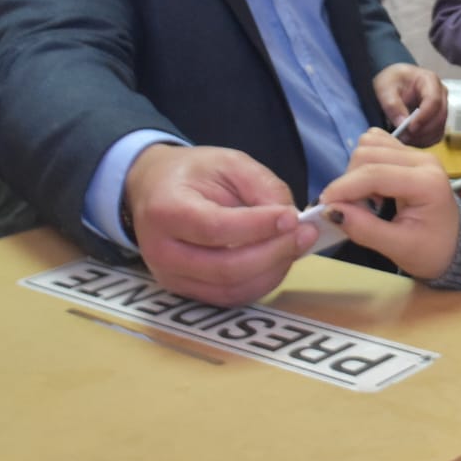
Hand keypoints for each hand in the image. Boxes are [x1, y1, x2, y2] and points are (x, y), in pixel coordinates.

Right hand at [123, 144, 310, 305]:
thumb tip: (290, 219)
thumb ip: (262, 185)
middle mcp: (162, 251)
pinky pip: (230, 297)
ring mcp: (171, 277)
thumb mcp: (229, 162)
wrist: (155, 190)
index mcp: (166, 210)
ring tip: (297, 245)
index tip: (292, 217)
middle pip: (225, 268)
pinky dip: (261, 282)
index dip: (258, 227)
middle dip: (274, 253)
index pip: (215, 228)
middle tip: (305, 234)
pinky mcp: (185, 292)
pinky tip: (278, 260)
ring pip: (231, 289)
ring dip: (273, 271)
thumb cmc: (193, 174)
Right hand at [319, 129, 460, 278]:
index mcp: (426, 182)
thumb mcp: (399, 248)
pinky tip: (372, 188)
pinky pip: (377, 144)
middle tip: (353, 211)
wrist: (456, 246)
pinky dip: (364, 164)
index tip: (324, 206)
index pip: (375, 173)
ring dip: (356, 171)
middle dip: (349, 181)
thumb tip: (331, 211)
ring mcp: (417, 153)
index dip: (344, 188)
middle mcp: (423, 159)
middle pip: (368, 153)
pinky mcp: (409, 154)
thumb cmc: (432, 251)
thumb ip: (364, 229)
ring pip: (370, 144)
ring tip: (366, 200)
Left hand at [372, 63, 447, 147]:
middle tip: (403, 137)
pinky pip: (435, 136)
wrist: (393, 83)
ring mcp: (441, 109)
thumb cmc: (391, 81)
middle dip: (422, 130)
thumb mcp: (385, 88)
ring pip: (439, 129)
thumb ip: (392, 104)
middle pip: (440, 117)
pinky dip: (423, 141)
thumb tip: (402, 123)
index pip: (434, 100)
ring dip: (422, 138)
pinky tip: (409, 140)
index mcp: (430, 81)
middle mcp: (440, 95)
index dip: (424, 116)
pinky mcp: (437, 122)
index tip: (409, 128)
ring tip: (403, 139)